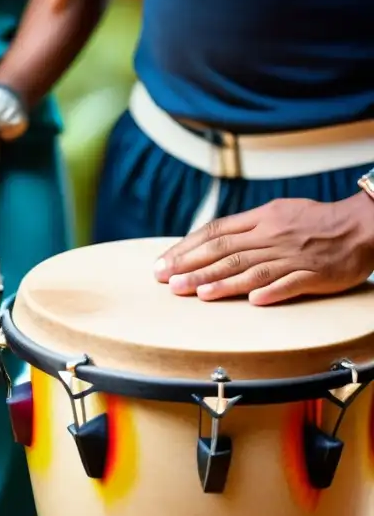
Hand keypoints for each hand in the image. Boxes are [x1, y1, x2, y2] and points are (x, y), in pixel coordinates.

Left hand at [154, 194, 373, 305]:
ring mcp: (294, 256)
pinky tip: (253, 301)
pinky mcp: (316, 274)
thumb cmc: (314, 221)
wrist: (363, 223)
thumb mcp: (275, 213)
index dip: (186, 249)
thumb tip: (206, 242)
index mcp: (261, 219)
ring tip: (197, 294)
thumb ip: (243, 227)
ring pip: (253, 269)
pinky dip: (273, 291)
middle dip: (194, 268)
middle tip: (167, 283)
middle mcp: (272, 237)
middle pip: (227, 253)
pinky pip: (292, 283)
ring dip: (223, 282)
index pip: (215, 233)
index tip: (162, 264)